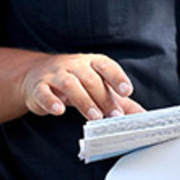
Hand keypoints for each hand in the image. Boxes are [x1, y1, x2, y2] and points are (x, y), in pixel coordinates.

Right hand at [20, 53, 144, 119]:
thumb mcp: (99, 87)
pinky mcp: (38, 87)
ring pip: (69, 84)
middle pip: (90, 79)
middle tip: (115, 115)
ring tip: (94, 117)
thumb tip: (142, 116)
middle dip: (104, 98)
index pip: (106, 66)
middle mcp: (74, 65)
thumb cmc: (76, 81)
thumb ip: (120, 101)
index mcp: (92, 62)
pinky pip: (44, 92)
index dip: (117, 78)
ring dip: (83, 101)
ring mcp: (55, 75)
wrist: (37, 74)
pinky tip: (59, 111)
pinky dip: (51, 101)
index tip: (127, 91)